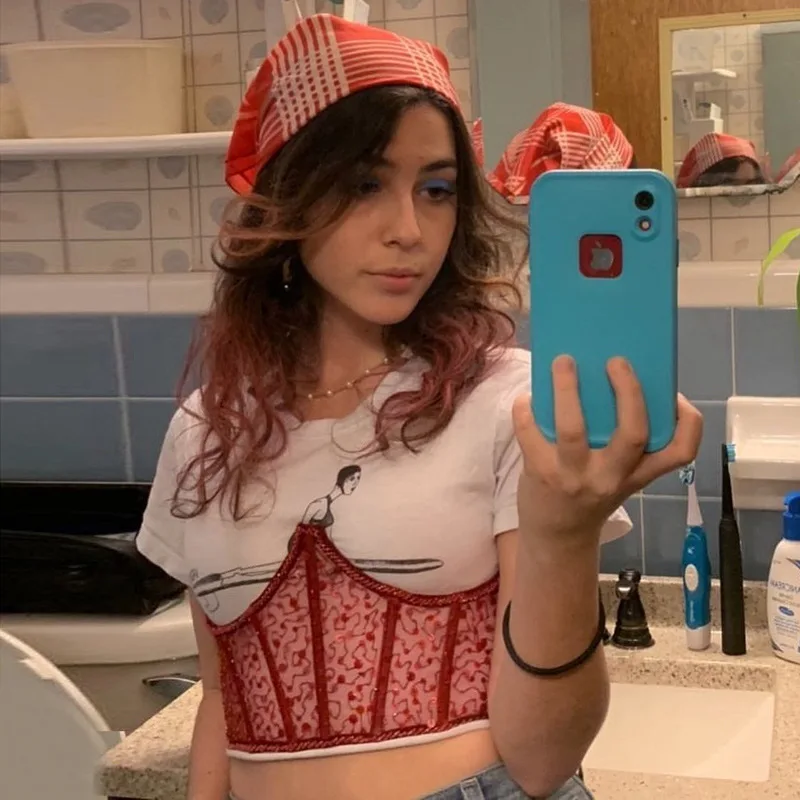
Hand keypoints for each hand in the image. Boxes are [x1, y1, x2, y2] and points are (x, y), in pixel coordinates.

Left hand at [513, 355, 702, 545]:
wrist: (557, 536)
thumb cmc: (592, 494)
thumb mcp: (620, 478)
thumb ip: (624, 445)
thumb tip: (611, 382)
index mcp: (638, 474)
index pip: (680, 453)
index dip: (687, 422)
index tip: (677, 396)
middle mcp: (612, 476)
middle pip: (632, 434)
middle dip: (628, 392)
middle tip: (616, 361)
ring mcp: (575, 476)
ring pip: (573, 429)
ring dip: (567, 390)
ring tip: (563, 362)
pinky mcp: (541, 474)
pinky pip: (531, 435)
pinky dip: (526, 411)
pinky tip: (527, 397)